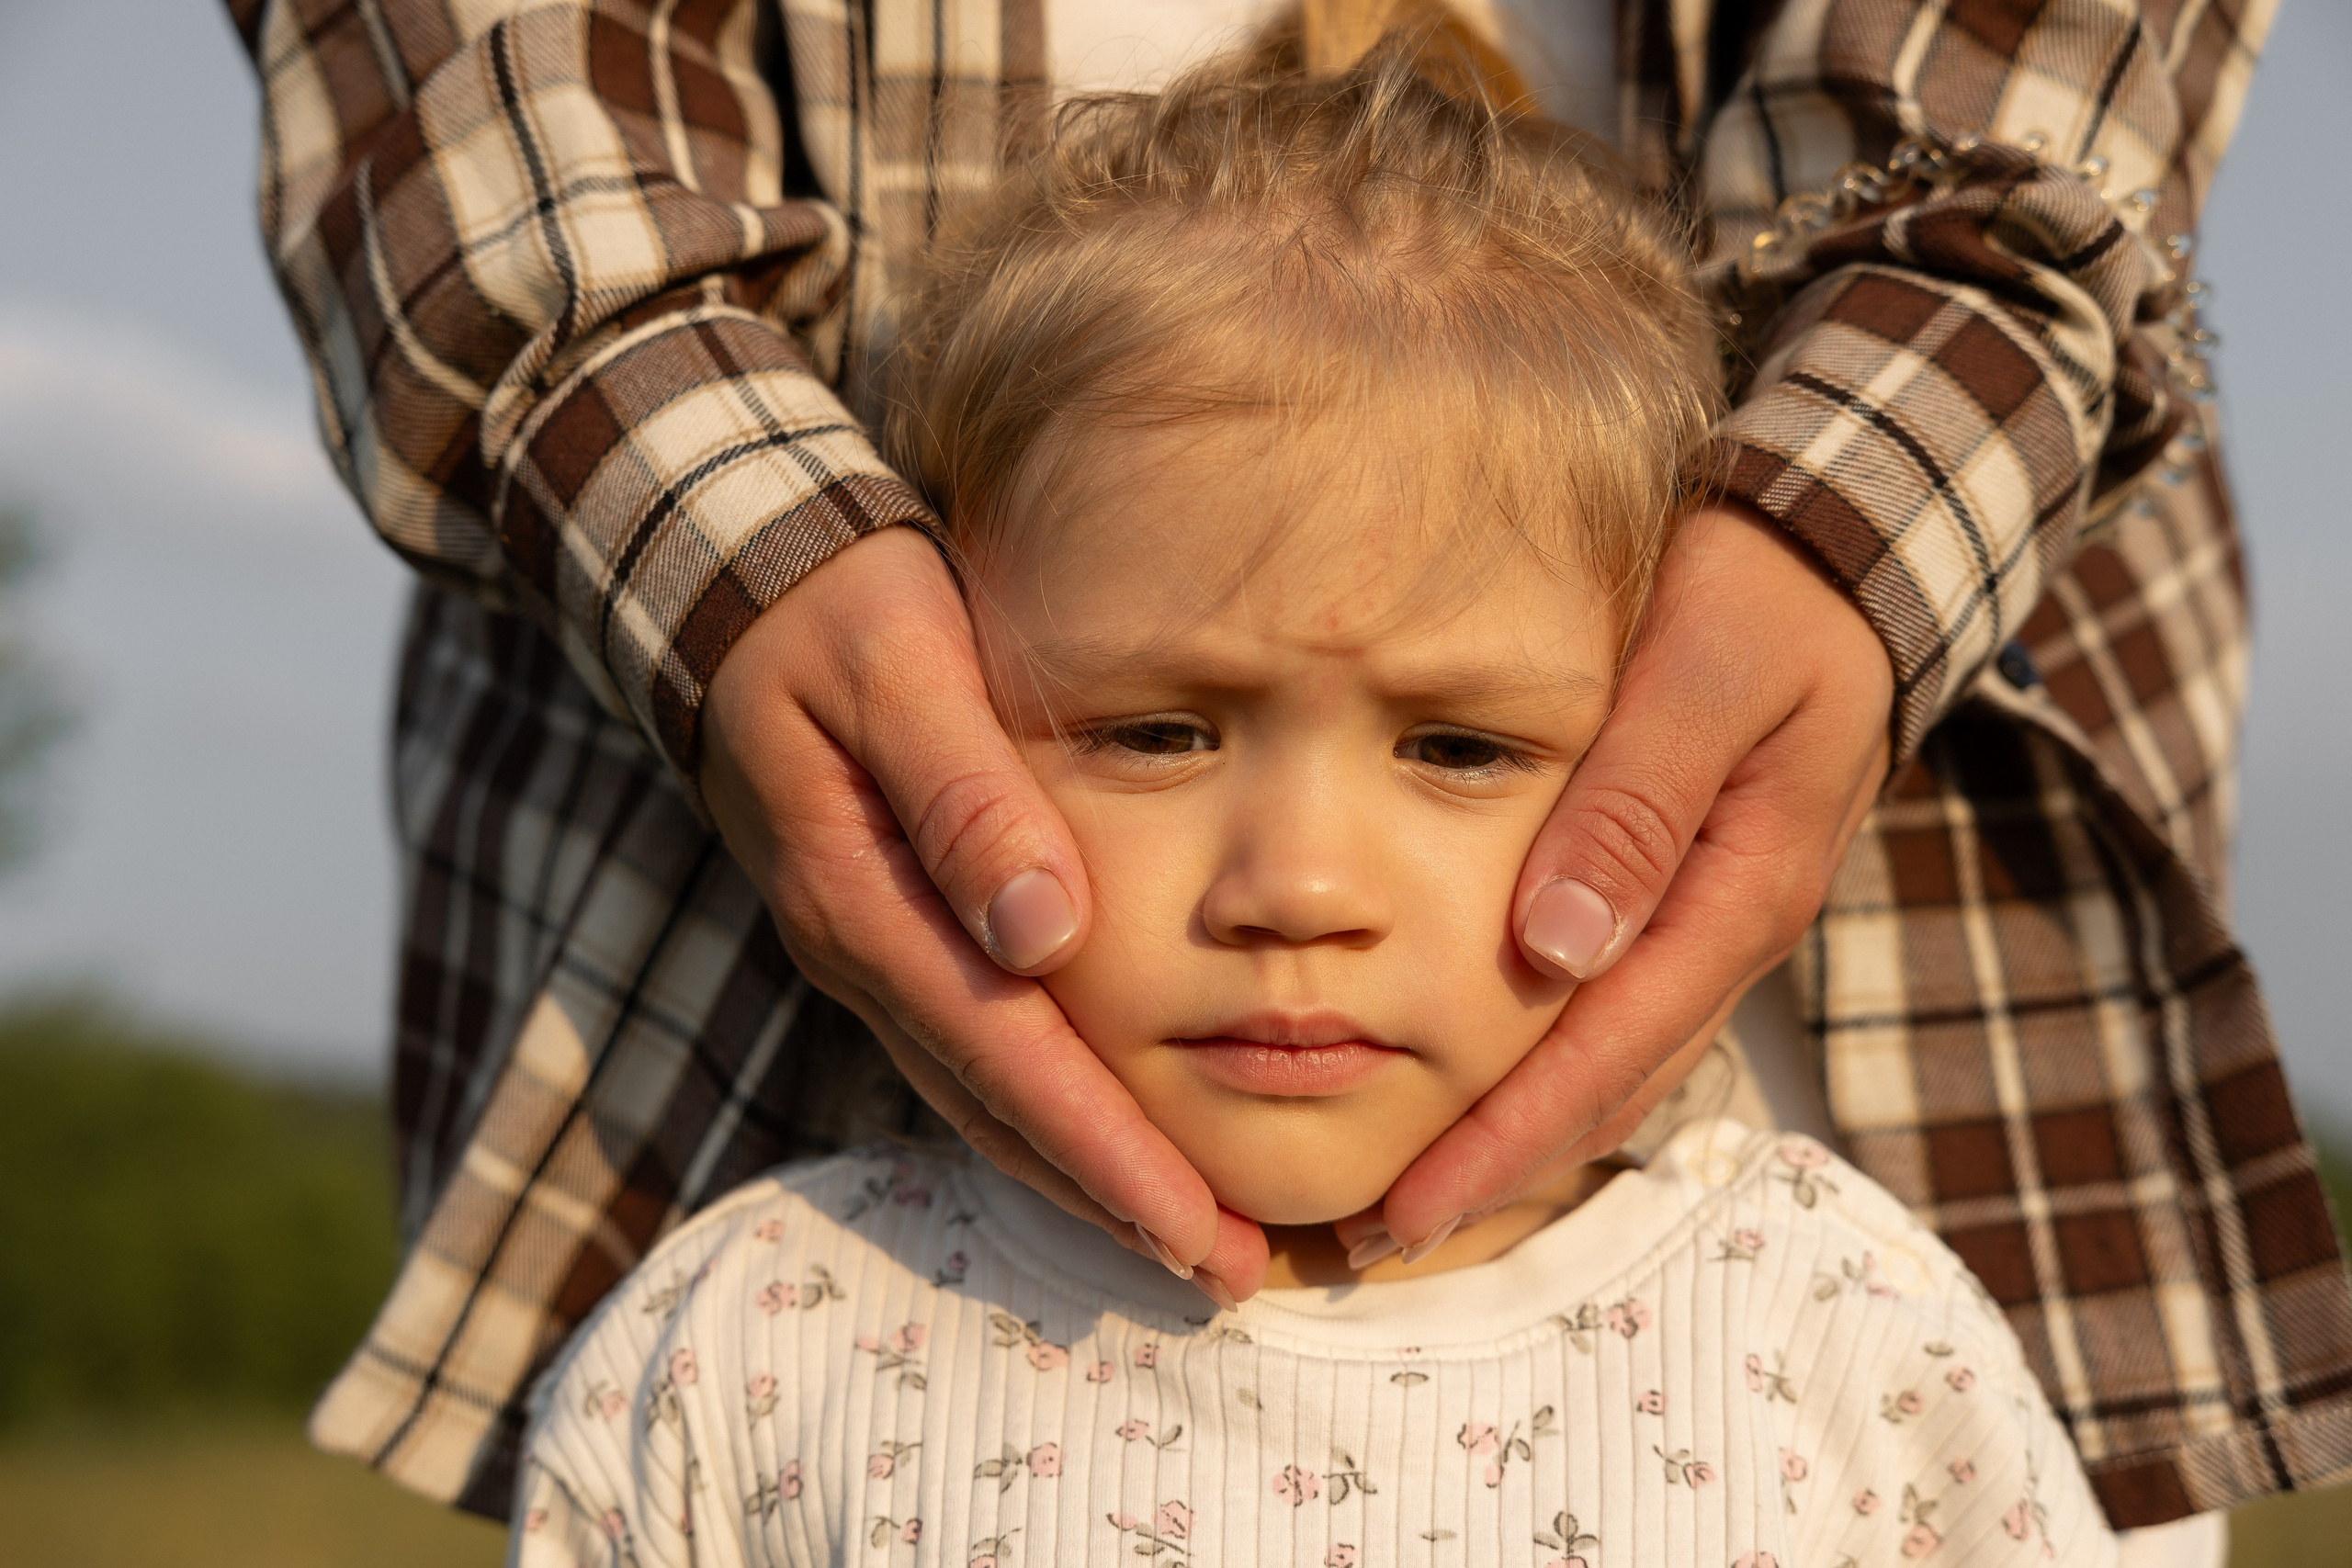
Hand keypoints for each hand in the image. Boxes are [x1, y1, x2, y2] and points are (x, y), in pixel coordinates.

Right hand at [701, 526, 1267, 1302]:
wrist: (739, 597)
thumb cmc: (838, 613)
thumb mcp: (904, 667)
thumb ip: (967, 795)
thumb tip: (1043, 932)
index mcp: (864, 901)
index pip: (1005, 1055)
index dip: (1103, 1151)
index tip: (1194, 1225)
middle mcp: (859, 955)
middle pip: (996, 1108)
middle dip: (1111, 1198)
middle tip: (1229, 1272)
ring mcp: (867, 956)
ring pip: (981, 1100)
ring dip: (1083, 1176)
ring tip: (1189, 1237)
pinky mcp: (887, 940)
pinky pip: (969, 1056)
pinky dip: (1043, 1116)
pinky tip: (1107, 1144)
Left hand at [1343, 503, 1893, 1260]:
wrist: (1846, 561)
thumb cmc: (1761, 597)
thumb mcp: (1701, 674)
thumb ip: (1634, 804)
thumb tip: (1550, 952)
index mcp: (1735, 896)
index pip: (1603, 1053)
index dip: (1504, 1141)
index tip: (1409, 1207)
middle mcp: (1728, 932)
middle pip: (1606, 1087)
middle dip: (1496, 1167)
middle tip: (1378, 1234)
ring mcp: (1713, 922)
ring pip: (1613, 1063)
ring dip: (1520, 1135)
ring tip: (1414, 1188)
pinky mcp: (1689, 896)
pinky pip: (1617, 1011)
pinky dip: (1549, 1067)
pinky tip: (1483, 1085)